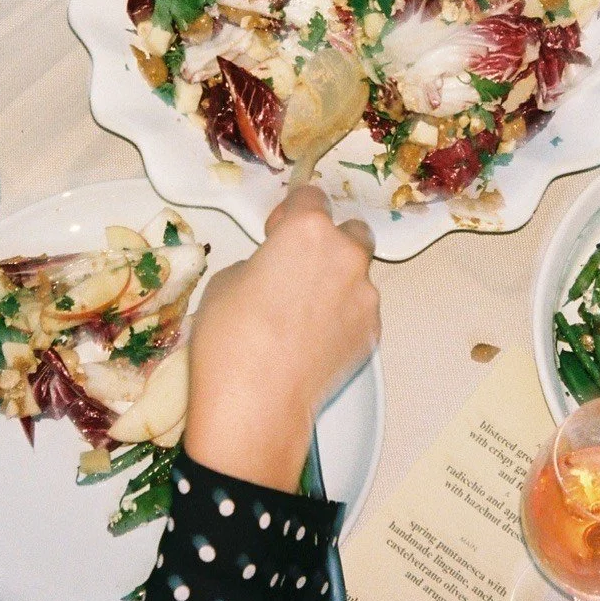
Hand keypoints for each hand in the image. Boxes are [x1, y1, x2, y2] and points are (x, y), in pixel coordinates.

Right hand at [184, 186, 379, 490]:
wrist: (256, 404)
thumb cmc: (229, 336)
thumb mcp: (227, 280)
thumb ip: (262, 262)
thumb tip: (274, 272)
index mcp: (308, 230)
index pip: (311, 196)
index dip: (290, 212)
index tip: (277, 232)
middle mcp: (346, 255)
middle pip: (349, 231)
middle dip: (328, 243)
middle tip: (298, 269)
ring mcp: (365, 296)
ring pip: (357, 275)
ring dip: (337, 282)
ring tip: (304, 314)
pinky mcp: (372, 333)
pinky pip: (359, 311)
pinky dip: (342, 316)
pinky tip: (313, 340)